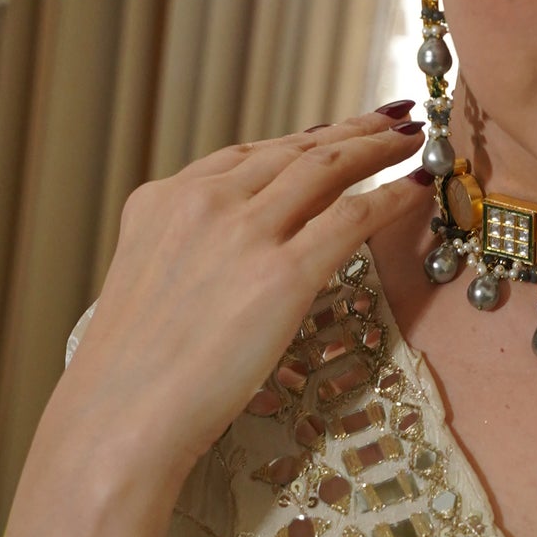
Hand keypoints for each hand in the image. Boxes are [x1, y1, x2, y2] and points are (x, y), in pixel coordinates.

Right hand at [61, 107, 425, 484]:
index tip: (335, 130)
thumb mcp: (149, 286)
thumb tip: (239, 253)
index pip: (247, 155)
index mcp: (161, 202)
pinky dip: (392, 197)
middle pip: (294, 151)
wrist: (120, 417)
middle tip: (391, 120)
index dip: (301, 138)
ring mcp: (244, 233)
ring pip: (327, 168)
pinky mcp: (283, 273)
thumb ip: (191, 254)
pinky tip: (417, 188)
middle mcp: (203, 202)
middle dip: (350, 131)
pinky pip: (353, 218)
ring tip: (413, 140)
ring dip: (377, 149)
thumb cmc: (132, 376)